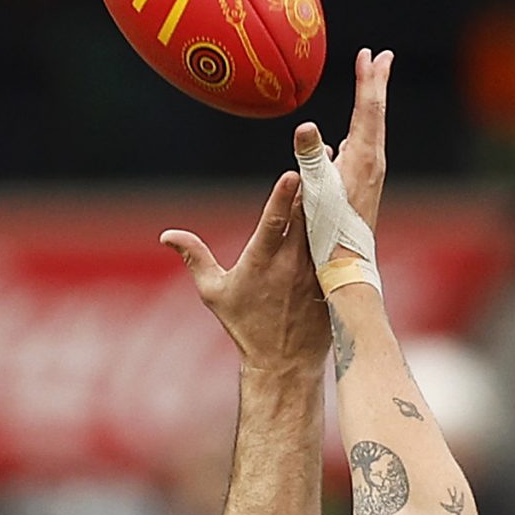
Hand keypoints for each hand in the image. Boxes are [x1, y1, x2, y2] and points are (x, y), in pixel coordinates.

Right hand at [161, 169, 330, 372]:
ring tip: (335, 161)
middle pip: (305, 216)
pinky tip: (348, 192)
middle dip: (313, 183)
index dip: (282, 199)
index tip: (291, 173)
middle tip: (320, 151)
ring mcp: (316, 270)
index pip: (273, 226)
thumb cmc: (246, 326)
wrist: (285, 363)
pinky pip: (337, 241)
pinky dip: (341, 218)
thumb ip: (195, 258)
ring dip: (330, 195)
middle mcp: (292, 265)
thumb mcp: (214, 294)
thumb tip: (167, 234)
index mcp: (262, 264)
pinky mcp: (330, 277)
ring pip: (325, 224)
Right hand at [291, 47, 392, 236]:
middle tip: (383, 57)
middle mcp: (373, 163)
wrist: (348, 266)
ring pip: (373, 129)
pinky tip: (353, 135)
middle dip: (377, 83)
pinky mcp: (364, 187)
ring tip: (371, 85)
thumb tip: (306, 126)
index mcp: (364, 158)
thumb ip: (310, 157)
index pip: (369, 109)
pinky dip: (362, 128)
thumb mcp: (316, 190)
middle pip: (377, 113)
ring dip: (372, 104)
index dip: (369, 79)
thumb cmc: (330, 231)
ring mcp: (370, 175)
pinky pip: (365, 146)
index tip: (370, 54)